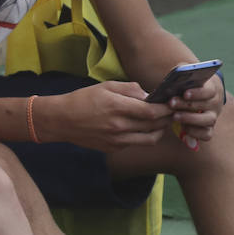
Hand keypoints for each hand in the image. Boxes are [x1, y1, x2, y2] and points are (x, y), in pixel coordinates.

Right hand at [34, 81, 174, 152]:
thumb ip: (130, 89)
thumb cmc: (82, 99)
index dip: (166, 108)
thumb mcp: (105, 86)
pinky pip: (135, 143)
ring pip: (150, 139)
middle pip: (154, 126)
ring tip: (159, 122)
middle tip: (170, 112)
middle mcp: (119, 126)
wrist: (61, 120)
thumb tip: (149, 95)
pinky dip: (142, 136)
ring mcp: (116, 140)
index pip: (152, 112)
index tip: (171, 103)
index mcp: (117, 107)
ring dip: (159, 131)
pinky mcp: (113, 148)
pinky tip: (139, 128)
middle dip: (166, 118)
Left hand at [168, 73, 224, 145]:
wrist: (196, 95)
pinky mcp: (208, 128)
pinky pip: (207, 134)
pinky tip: (183, 128)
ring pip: (208, 120)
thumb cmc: (187, 84)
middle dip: (188, 105)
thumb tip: (174, 77)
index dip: (198, 93)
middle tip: (171, 103)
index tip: (185, 93)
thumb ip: (181, 75)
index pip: (209, 91)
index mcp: (212, 88)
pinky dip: (196, 133)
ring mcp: (213, 116)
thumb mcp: (185, 76)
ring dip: (191, 119)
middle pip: (206, 105)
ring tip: (175, 116)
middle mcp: (215, 103)